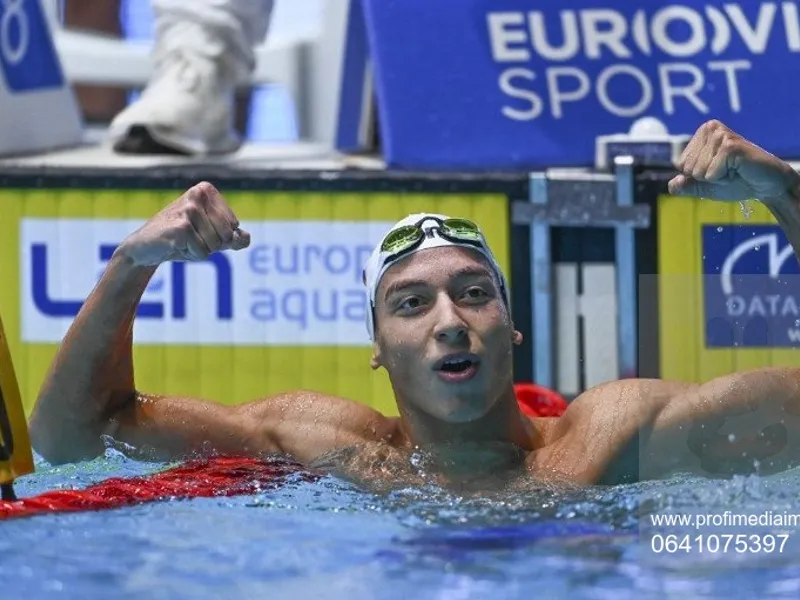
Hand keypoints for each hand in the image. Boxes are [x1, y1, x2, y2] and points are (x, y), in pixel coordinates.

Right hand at [117, 182, 250, 266]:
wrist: (144, 248)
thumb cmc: (180, 239)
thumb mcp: (210, 236)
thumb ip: (233, 237)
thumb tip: (246, 238)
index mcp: (207, 191)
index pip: (234, 226)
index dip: (219, 236)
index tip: (198, 230)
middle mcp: (198, 194)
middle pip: (227, 235)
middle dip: (211, 244)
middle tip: (189, 238)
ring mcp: (189, 209)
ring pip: (216, 245)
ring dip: (199, 250)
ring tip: (181, 241)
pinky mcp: (182, 227)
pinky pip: (203, 253)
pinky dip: (191, 255)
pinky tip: (174, 246)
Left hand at [668, 120, 799, 205]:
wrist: (765, 185)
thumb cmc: (737, 182)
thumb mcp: (705, 186)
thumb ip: (686, 186)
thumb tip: (671, 184)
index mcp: (702, 133)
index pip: (680, 164)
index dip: (698, 176)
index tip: (718, 170)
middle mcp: (710, 128)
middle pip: (687, 168)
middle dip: (706, 177)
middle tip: (728, 171)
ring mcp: (720, 135)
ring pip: (698, 172)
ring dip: (716, 178)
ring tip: (734, 170)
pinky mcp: (729, 146)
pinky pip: (710, 174)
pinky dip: (723, 179)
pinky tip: (739, 170)